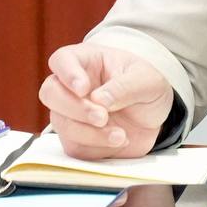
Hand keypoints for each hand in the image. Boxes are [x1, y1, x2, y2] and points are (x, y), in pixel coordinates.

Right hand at [39, 43, 174, 159]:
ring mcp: (71, 114)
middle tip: (102, 117)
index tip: (83, 88)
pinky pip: (74, 147)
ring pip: (62, 124)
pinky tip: (118, 141)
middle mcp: (72, 87)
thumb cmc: (146, 87)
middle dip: (75, 108)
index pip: (63, 59)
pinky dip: (96, 147)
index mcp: (88, 61)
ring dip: (90, 133)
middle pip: (50, 93)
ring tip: (120, 135)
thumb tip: (98, 99)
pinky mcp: (76, 139)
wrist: (156, 118)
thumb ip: (125, 86)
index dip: (67, 73)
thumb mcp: (147, 80)